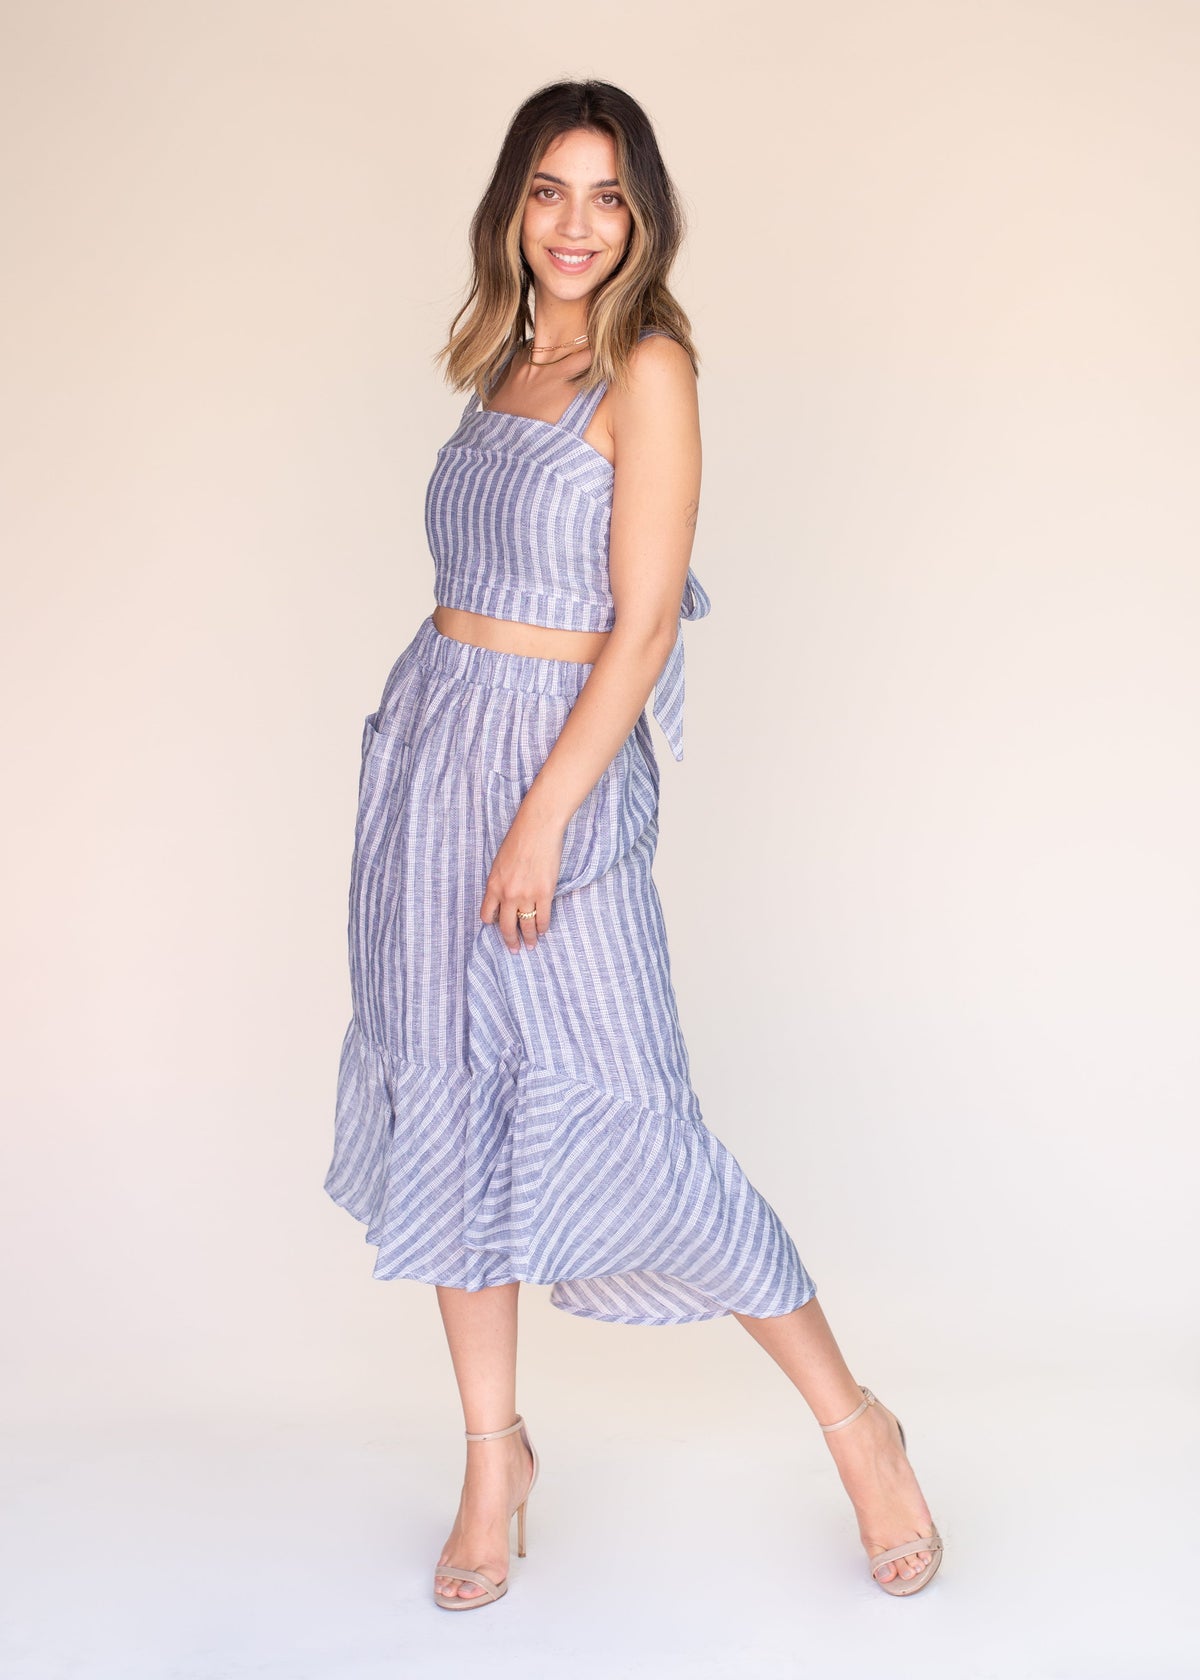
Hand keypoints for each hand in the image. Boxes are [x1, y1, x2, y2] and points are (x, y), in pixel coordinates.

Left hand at [479, 800, 566, 952]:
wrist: (537, 828)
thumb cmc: (518, 840)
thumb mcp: (499, 863)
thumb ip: (499, 882)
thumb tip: (504, 898)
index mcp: (493, 885)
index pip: (487, 915)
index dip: (493, 924)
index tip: (498, 927)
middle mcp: (508, 894)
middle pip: (507, 927)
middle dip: (510, 941)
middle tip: (514, 949)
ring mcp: (527, 896)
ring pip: (527, 926)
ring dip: (529, 938)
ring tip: (531, 945)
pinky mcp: (545, 893)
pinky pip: (543, 918)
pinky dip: (543, 927)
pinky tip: (543, 931)